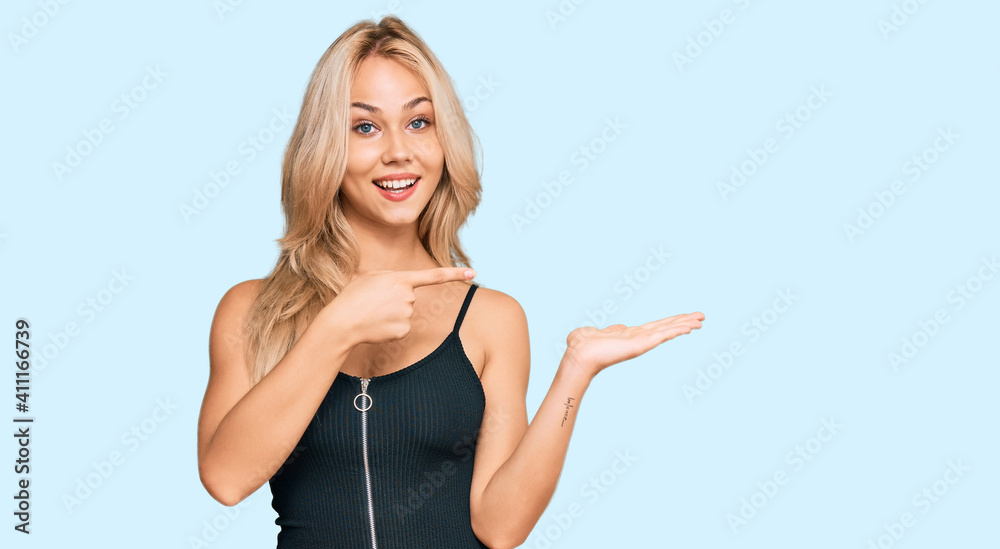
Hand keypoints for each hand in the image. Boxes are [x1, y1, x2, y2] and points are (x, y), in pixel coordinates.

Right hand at [321, 267, 475, 346]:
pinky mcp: (404, 330)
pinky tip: (377, 326)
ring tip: (373, 314)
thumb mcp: (367, 276)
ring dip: (391, 315)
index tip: (473, 272)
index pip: (434, 276)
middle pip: (410, 298)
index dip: (455, 273)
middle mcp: (408, 296)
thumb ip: (388, 277)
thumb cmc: (351, 297)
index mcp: (401, 278)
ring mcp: (407, 314)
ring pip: (406, 314)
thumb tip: (398, 286)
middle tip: (374, 303)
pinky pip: (402, 328)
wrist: (342, 322)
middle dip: (395, 301)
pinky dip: (391, 328)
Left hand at [562, 312, 704, 378]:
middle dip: (683, 321)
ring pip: (667, 330)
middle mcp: (638, 339)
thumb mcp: (596, 332)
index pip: (655, 327)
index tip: (683, 318)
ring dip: (685, 324)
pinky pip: (662, 335)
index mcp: (629, 335)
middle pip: (666, 327)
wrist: (579, 354)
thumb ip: (608, 329)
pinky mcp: (641, 345)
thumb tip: (618, 327)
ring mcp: (641, 342)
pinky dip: (676, 330)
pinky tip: (689, 327)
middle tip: (701, 316)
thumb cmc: (581, 345)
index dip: (670, 322)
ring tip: (701, 319)